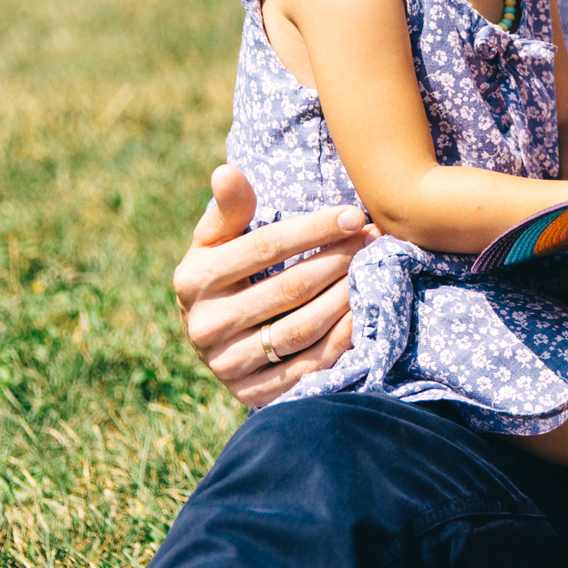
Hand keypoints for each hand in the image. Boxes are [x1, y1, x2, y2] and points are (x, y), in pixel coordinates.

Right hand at [171, 165, 375, 407]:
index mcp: (193, 279)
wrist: (211, 339)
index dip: (313, 229)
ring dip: (346, 297)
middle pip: (288, 288)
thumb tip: (228, 172)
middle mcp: (205, 326)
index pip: (264, 247)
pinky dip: (342, 340)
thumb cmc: (223, 273)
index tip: (354, 215)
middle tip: (373, 240)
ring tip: (372, 271)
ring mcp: (228, 365)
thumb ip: (228, 208)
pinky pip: (308, 367)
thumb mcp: (215, 240)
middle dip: (339, 260)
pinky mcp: (252, 395)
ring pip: (301, 329)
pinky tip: (364, 313)